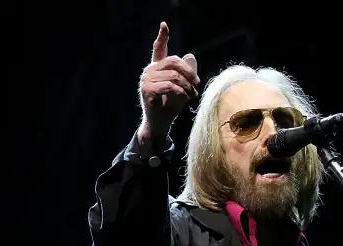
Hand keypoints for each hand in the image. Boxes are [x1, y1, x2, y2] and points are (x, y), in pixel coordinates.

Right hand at [138, 21, 199, 141]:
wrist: (160, 124)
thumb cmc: (171, 106)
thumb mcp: (183, 87)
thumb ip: (186, 73)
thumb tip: (190, 56)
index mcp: (157, 68)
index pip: (158, 48)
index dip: (162, 36)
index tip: (164, 24)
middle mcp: (149, 71)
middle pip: (173, 61)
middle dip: (189, 72)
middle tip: (197, 84)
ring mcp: (146, 80)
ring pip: (173, 75)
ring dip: (187, 85)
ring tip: (191, 94)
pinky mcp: (147, 90)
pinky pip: (169, 85)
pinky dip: (181, 91)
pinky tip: (185, 97)